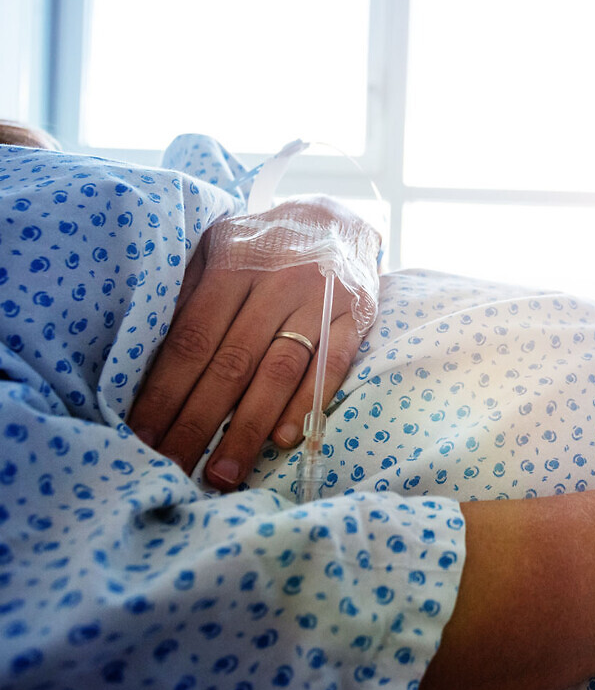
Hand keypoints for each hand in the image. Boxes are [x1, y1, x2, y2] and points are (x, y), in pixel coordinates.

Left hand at [128, 197, 374, 490]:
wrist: (338, 216)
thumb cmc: (265, 245)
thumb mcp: (219, 248)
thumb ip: (190, 292)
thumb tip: (149, 358)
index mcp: (235, 265)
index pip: (193, 339)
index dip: (165, 391)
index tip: (141, 436)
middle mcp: (278, 282)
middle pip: (232, 363)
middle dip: (198, 422)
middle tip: (173, 470)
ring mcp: (321, 299)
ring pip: (280, 371)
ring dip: (249, 428)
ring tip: (223, 473)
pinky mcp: (357, 315)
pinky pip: (333, 365)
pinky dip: (307, 403)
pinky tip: (282, 439)